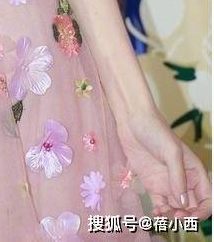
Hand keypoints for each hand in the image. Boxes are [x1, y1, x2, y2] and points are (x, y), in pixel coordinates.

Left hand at [116, 108, 210, 222]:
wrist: (131, 120)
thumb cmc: (155, 130)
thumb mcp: (171, 152)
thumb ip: (178, 177)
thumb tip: (184, 203)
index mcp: (194, 172)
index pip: (206, 199)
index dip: (202, 211)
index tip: (191, 216)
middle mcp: (183, 180)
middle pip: (191, 207)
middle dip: (185, 217)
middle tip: (174, 216)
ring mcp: (167, 183)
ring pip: (176, 209)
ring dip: (171, 216)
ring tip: (162, 213)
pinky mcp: (152, 184)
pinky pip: (160, 204)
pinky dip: (160, 212)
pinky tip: (155, 212)